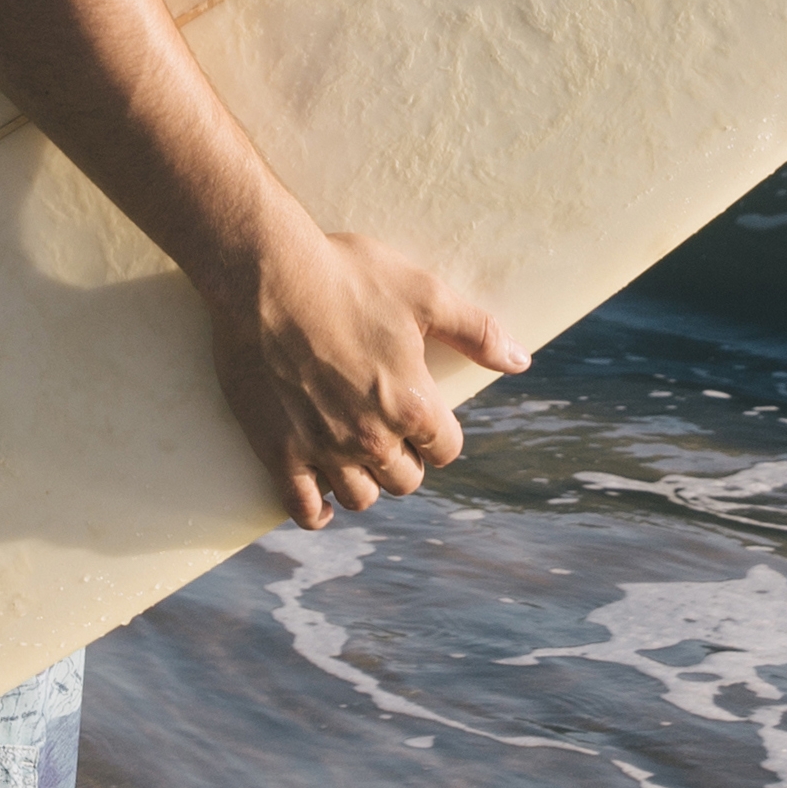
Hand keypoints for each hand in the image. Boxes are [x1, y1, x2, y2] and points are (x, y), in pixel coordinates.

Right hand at [206, 225, 529, 528]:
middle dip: (404, 460)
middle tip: (388, 434)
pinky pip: (302, 507)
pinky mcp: (278, 451)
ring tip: (356, 460)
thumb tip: (521, 361)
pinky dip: (315, 512)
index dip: (438, 436)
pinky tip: (321, 503)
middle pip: (404, 479)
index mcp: (412, 403)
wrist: (266, 275)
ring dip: (364, 484)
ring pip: (359, 498)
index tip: (425, 420)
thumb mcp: (425, 293)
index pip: (445, 449)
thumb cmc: (348, 276)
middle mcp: (371, 436)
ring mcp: (322, 448)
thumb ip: (477, 332)